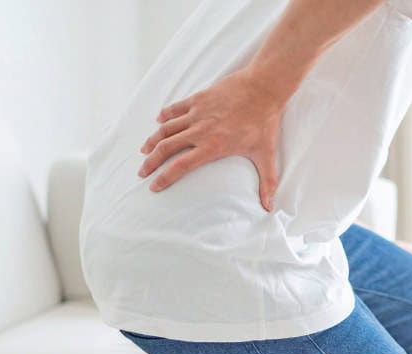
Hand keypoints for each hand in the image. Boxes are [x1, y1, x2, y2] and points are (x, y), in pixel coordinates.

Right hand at [138, 67, 284, 210]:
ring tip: (144, 151)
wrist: (263, 88)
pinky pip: (175, 108)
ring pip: (166, 128)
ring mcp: (197, 113)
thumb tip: (269, 207)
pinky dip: (164, 116)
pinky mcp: (198, 99)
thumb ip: (267, 182)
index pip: (180, 166)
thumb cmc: (264, 122)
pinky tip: (158, 122)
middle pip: (166, 148)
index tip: (154, 187)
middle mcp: (200, 130)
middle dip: (150, 162)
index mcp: (212, 146)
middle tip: (142, 172)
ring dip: (152, 140)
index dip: (164, 178)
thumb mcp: (266, 154)